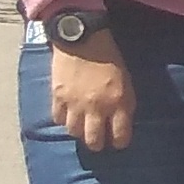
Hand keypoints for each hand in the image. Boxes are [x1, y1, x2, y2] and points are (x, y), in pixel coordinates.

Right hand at [48, 34, 134, 153]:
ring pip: (75, 132)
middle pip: (94, 140)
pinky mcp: (58, 97)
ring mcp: (75, 104)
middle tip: (97, 141)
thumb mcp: (126, 81)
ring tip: (82, 128)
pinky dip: (64, 119)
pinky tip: (68, 115)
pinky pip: (58, 119)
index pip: (120, 135)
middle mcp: (97, 107)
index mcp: (118, 102)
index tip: (117, 142)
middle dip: (97, 144)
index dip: (119, 142)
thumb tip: (120, 124)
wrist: (82, 39)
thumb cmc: (109, 58)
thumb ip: (123, 104)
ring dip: (79, 132)